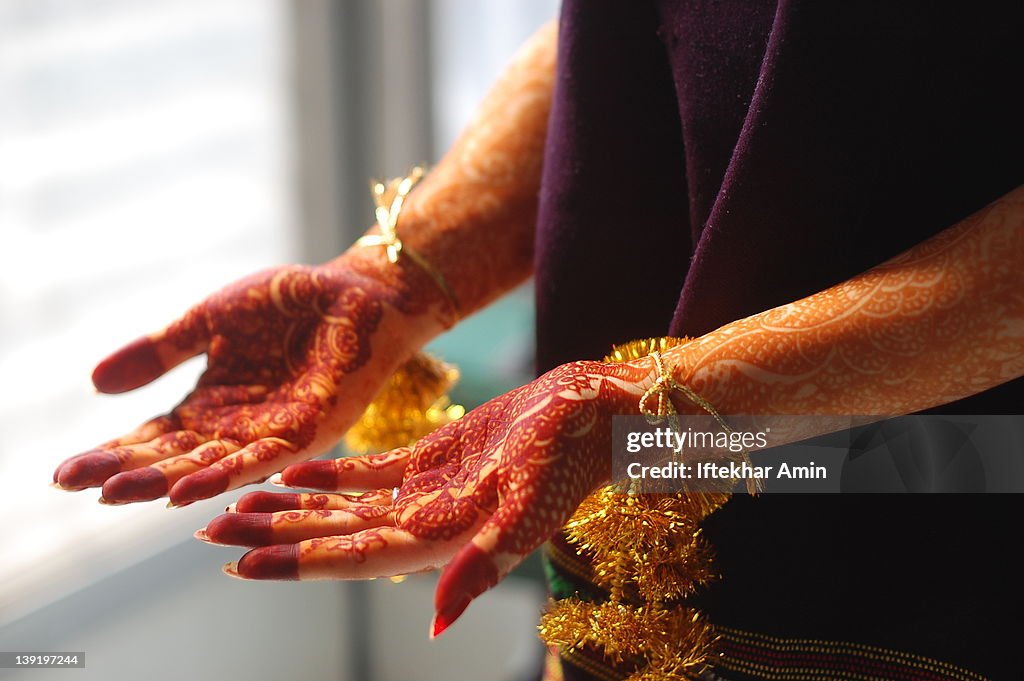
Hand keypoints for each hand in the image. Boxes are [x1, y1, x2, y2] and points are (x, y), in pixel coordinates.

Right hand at [53, 254, 444, 505]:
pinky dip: (221, 476)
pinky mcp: (307, 431)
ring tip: (114, 494)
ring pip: (207, 467)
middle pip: (170, 459)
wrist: (353, 292)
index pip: (151, 437)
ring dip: (161, 481)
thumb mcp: (207, 321)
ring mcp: (270, 434)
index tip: (62, 474)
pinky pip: (259, 460)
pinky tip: (184, 491)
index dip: (109, 455)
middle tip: (73, 486)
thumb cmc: (286, 303)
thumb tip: (93, 384)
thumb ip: (159, 352)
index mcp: (210, 405)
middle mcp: (235, 429)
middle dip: (122, 473)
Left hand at [196, 358, 652, 635]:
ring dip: (291, 508)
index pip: (353, 558)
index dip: (298, 562)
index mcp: (440, 540)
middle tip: (212, 534)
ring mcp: (423, 492)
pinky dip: (328, 474)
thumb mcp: (528, 509)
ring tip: (239, 506)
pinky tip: (293, 471)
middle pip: (334, 535)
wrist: (590, 413)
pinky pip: (368, 473)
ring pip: (342, 506)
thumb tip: (438, 621)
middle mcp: (423, 523)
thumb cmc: (567, 457)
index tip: (242, 565)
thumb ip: (484, 567)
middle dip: (275, 537)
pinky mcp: (430, 460)